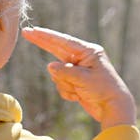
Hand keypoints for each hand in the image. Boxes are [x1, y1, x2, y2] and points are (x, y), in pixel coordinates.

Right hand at [21, 26, 136, 129]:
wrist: (113, 108)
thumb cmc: (103, 90)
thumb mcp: (83, 79)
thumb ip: (65, 72)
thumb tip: (50, 66)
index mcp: (89, 52)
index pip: (64, 41)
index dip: (47, 36)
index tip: (33, 30)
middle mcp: (83, 58)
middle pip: (57, 49)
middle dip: (43, 43)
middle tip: (27, 33)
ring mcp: (78, 70)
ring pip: (58, 74)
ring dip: (65, 84)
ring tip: (79, 91)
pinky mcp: (75, 82)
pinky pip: (61, 85)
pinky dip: (67, 92)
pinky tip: (79, 97)